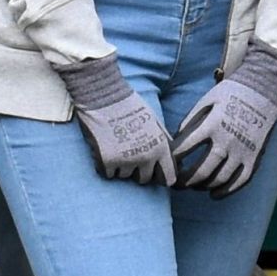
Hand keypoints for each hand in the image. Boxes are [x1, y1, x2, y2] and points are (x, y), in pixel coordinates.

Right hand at [57, 54, 173, 185]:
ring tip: (116, 145)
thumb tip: (172, 159)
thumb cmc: (130, 105)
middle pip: (144, 179)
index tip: (155, 174)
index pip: (168, 178)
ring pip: (124, 176)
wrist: (104, 95)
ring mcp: (126, 161)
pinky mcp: (107, 162)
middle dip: (138, 170)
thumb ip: (163, 141)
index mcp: (160, 147)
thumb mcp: (155, 121)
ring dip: (120, 166)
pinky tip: (104, 148)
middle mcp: (145, 157)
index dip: (162, 177)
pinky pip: (107, 174)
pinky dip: (105, 165)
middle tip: (130, 153)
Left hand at [172, 45, 276, 198]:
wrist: (263, 89)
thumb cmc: (231, 93)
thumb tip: (177, 142)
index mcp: (211, 125)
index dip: (171, 161)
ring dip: (202, 187)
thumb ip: (190, 122)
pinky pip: (239, 182)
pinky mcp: (255, 157)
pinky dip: (225, 191)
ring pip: (218, 180)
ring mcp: (242, 151)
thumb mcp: (206, 101)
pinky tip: (213, 194)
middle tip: (176, 185)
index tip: (167, 165)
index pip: (184, 149)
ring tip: (193, 186)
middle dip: (184, 182)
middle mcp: (226, 141)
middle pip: (200, 172)